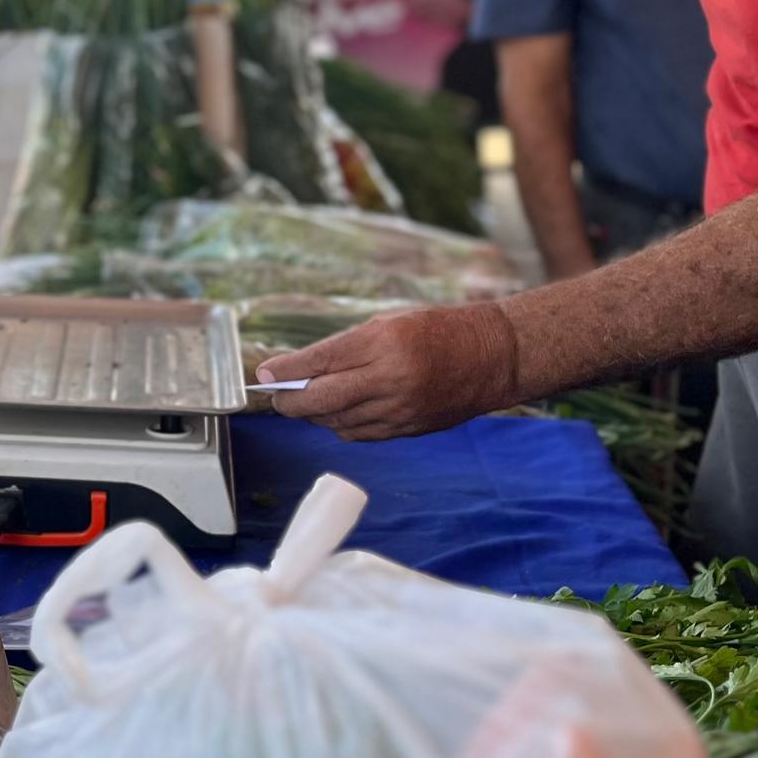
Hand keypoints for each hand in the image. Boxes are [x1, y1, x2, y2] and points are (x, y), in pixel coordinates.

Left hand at [255, 303, 520, 438]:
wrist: (492, 357)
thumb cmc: (437, 330)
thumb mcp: (389, 323)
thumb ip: (346, 348)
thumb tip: (300, 371)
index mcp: (384, 341)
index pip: (320, 361)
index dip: (286, 370)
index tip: (264, 372)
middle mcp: (390, 378)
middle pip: (321, 400)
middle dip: (289, 401)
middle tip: (276, 396)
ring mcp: (400, 409)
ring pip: (337, 422)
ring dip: (314, 415)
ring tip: (304, 404)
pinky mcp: (407, 429)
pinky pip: (359, 434)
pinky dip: (339, 425)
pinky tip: (335, 414)